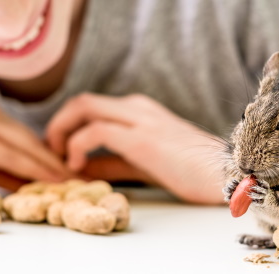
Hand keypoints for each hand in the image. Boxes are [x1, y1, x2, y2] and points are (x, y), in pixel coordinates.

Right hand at [0, 93, 70, 182]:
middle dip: (58, 161)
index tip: (72, 172)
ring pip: (23, 146)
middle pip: (31, 139)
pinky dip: (29, 169)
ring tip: (74, 184)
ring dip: (50, 167)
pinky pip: (5, 155)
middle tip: (86, 179)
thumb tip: (21, 183)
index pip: (24, 136)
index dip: (49, 155)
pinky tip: (47, 181)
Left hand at [46, 93, 227, 203]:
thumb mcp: (143, 165)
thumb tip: (80, 168)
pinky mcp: (142, 137)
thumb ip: (111, 163)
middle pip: (82, 100)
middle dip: (58, 124)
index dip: (67, 127)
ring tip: (60, 159)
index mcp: (140, 110)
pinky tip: (77, 167)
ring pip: (83, 106)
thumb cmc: (192, 173)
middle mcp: (137, 107)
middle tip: (52, 152)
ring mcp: (140, 119)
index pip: (92, 107)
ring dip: (61, 131)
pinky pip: (95, 131)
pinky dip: (77, 147)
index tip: (58, 152)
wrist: (226, 176)